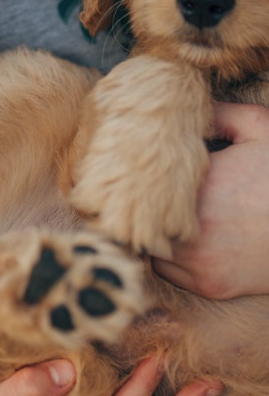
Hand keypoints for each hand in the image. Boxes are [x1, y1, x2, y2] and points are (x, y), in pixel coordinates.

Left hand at [153, 102, 268, 298]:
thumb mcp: (259, 130)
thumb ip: (219, 115)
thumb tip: (186, 112)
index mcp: (199, 184)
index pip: (144, 180)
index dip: (142, 174)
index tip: (145, 168)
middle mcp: (193, 225)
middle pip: (139, 215)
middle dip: (140, 204)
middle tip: (143, 193)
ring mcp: (199, 259)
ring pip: (150, 245)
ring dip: (153, 231)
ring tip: (166, 216)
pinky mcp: (209, 284)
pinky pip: (167, 271)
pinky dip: (170, 257)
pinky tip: (182, 239)